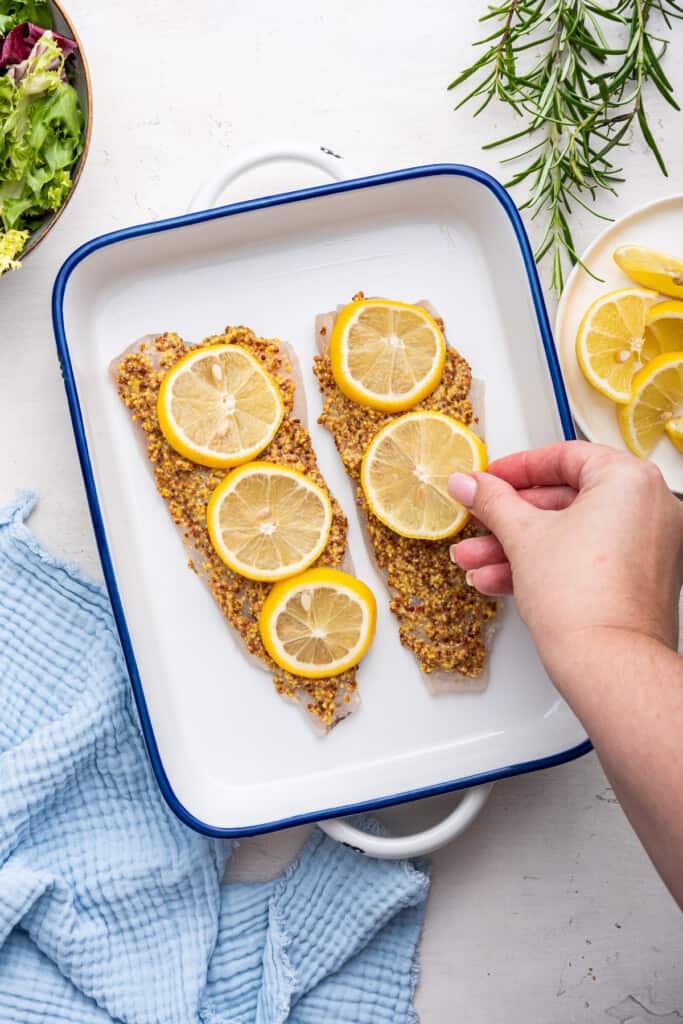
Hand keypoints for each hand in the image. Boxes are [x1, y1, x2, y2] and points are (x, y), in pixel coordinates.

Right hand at [448, 442, 682, 682]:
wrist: (608, 664)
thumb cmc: (583, 599)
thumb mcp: (522, 536)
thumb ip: (492, 501)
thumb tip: (469, 484)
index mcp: (630, 480)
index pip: (564, 457)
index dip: (516, 469)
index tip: (487, 479)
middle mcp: (649, 507)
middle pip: (565, 499)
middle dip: (508, 518)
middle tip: (477, 519)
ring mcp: (649, 546)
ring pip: (570, 534)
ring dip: (516, 547)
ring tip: (476, 560)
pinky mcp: (639, 580)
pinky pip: (586, 559)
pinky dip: (545, 565)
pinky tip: (501, 579)